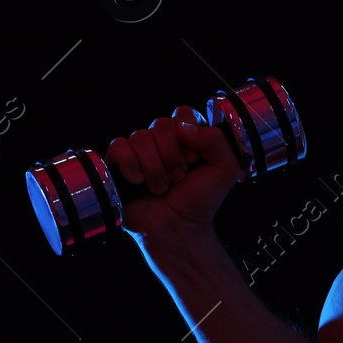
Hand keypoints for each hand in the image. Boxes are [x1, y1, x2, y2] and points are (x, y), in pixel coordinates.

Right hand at [105, 105, 244, 239]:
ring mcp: (140, 151)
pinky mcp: (118, 163)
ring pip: (140, 137)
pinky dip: (130, 165)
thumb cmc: (199, 202)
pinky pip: (119, 146)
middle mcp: (162, 140)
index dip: (189, 136)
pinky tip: (138, 182)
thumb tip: (183, 127)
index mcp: (188, 137)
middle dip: (172, 157)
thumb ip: (216, 140)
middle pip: (161, 124)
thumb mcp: (224, 170)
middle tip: (178, 179)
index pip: (183, 113)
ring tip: (161, 188)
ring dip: (154, 168)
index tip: (193, 161)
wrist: (177, 229)